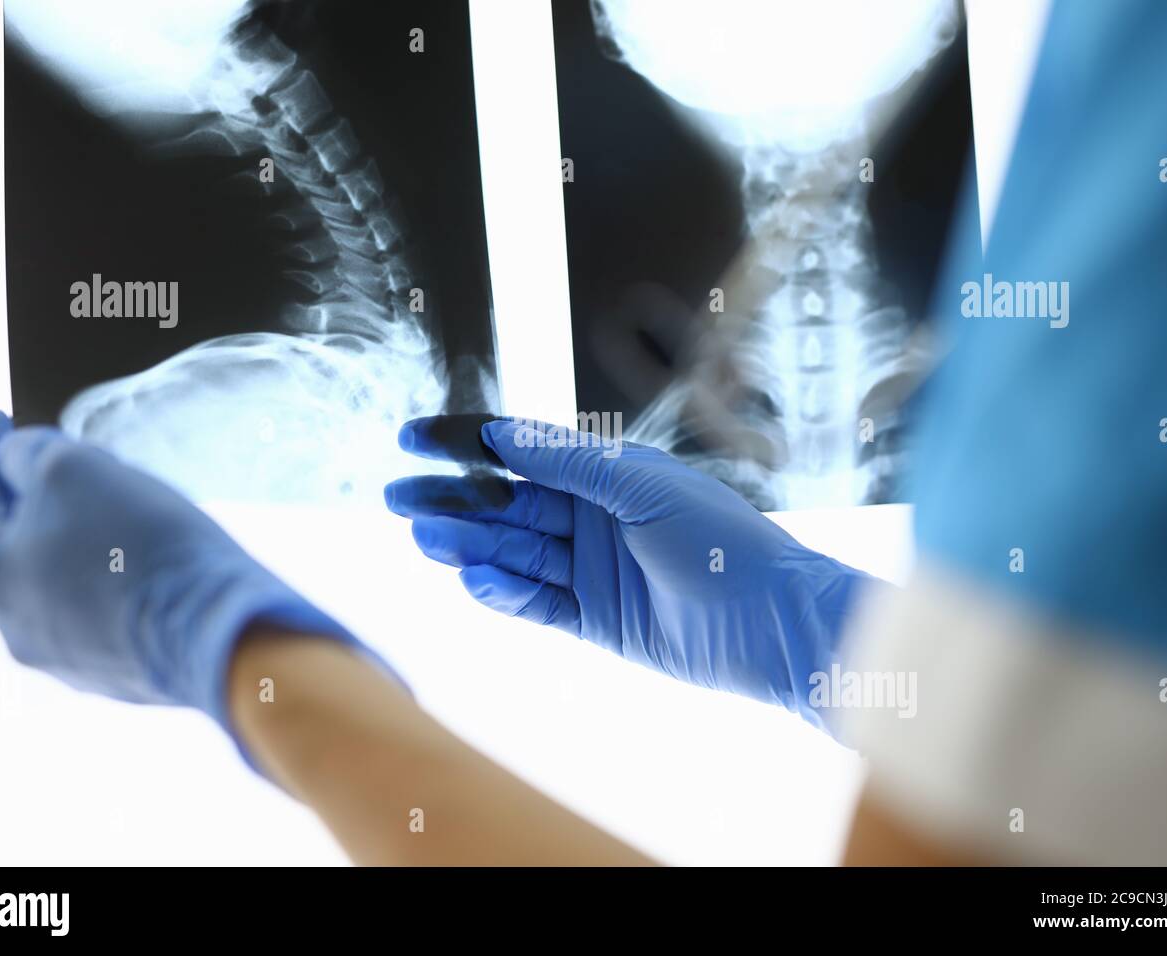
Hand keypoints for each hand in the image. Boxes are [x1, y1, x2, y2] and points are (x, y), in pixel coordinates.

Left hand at [0, 408, 390, 747]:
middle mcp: (16, 623)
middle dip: (33, 494)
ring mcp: (66, 655)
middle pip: (14, 538)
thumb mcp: (74, 469)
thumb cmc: (146, 547)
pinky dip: (110, 576)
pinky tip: (145, 560)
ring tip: (121, 510)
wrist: (220, 631)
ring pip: (58, 574)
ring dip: (77, 536)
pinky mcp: (115, 670)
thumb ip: (29, 454)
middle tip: (62, 457)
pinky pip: (99, 608)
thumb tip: (13, 456)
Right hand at [385, 417, 871, 733]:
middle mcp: (593, 517)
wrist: (769, 621)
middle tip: (396, 495)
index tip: (411, 440)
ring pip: (514, 553)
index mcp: (606, 473)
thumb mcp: (641, 486)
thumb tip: (500, 434)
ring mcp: (591, 569)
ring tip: (424, 537)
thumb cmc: (718, 538)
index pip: (521, 452)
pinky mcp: (594, 620)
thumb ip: (568, 463)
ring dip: (469, 545)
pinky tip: (473, 579)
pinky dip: (504, 592)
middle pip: (506, 504)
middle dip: (452, 499)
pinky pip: (536, 602)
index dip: (465, 444)